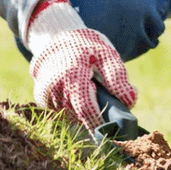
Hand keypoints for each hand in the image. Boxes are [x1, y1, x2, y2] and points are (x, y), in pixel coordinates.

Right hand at [26, 0, 136, 128]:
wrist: (57, 38)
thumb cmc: (87, 47)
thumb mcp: (106, 55)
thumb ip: (118, 77)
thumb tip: (129, 102)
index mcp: (72, 74)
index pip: (85, 108)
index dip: (98, 123)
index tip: (111, 132)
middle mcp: (54, 86)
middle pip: (77, 116)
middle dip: (93, 119)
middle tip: (105, 110)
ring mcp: (45, 93)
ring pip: (69, 117)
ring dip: (82, 114)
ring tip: (90, 95)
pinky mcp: (41, 98)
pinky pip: (60, 113)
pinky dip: (72, 110)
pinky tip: (77, 96)